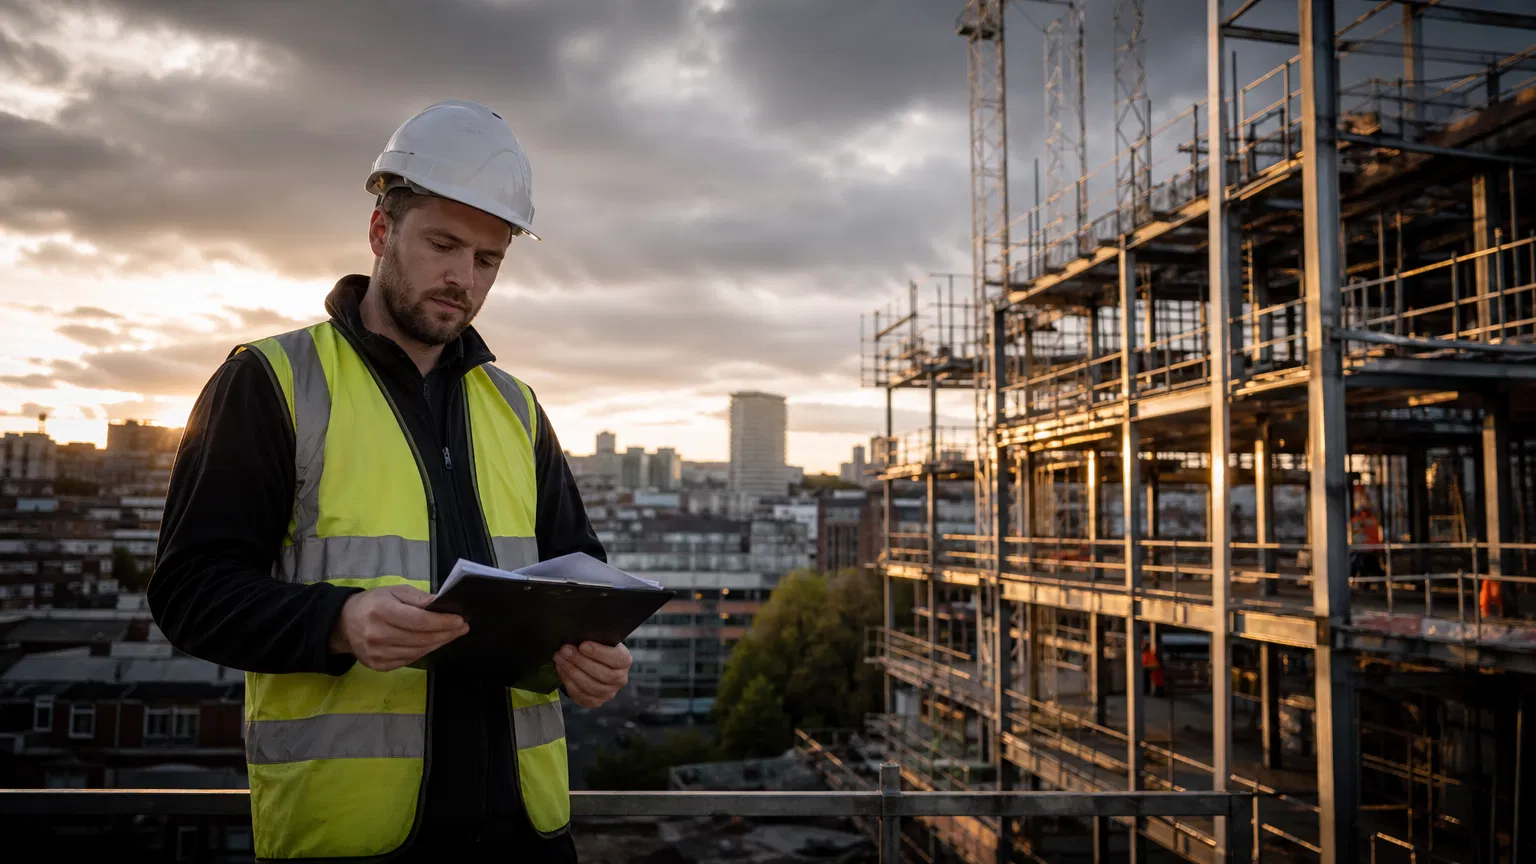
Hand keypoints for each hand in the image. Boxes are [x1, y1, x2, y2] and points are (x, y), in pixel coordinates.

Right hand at [330, 585, 468, 672]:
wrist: (344, 624)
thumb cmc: (373, 603)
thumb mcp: (394, 591)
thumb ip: (418, 598)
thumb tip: (441, 604)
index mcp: (381, 611)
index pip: (420, 621)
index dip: (442, 622)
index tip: (460, 620)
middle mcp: (378, 635)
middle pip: (422, 639)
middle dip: (446, 633)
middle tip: (461, 627)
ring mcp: (377, 653)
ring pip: (418, 652)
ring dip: (438, 643)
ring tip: (450, 635)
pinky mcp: (378, 665)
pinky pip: (409, 660)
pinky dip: (424, 652)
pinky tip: (432, 643)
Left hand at [554, 642, 630, 707]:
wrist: (596, 663)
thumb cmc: (597, 649)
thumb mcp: (600, 641)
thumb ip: (594, 639)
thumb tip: (577, 638)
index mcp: (624, 661)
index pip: (616, 659)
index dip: (599, 653)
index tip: (582, 645)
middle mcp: (620, 679)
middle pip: (602, 674)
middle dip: (580, 661)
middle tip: (565, 650)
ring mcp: (608, 693)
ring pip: (590, 686)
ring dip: (572, 671)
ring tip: (560, 659)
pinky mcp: (595, 701)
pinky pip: (581, 696)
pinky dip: (569, 682)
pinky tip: (562, 670)